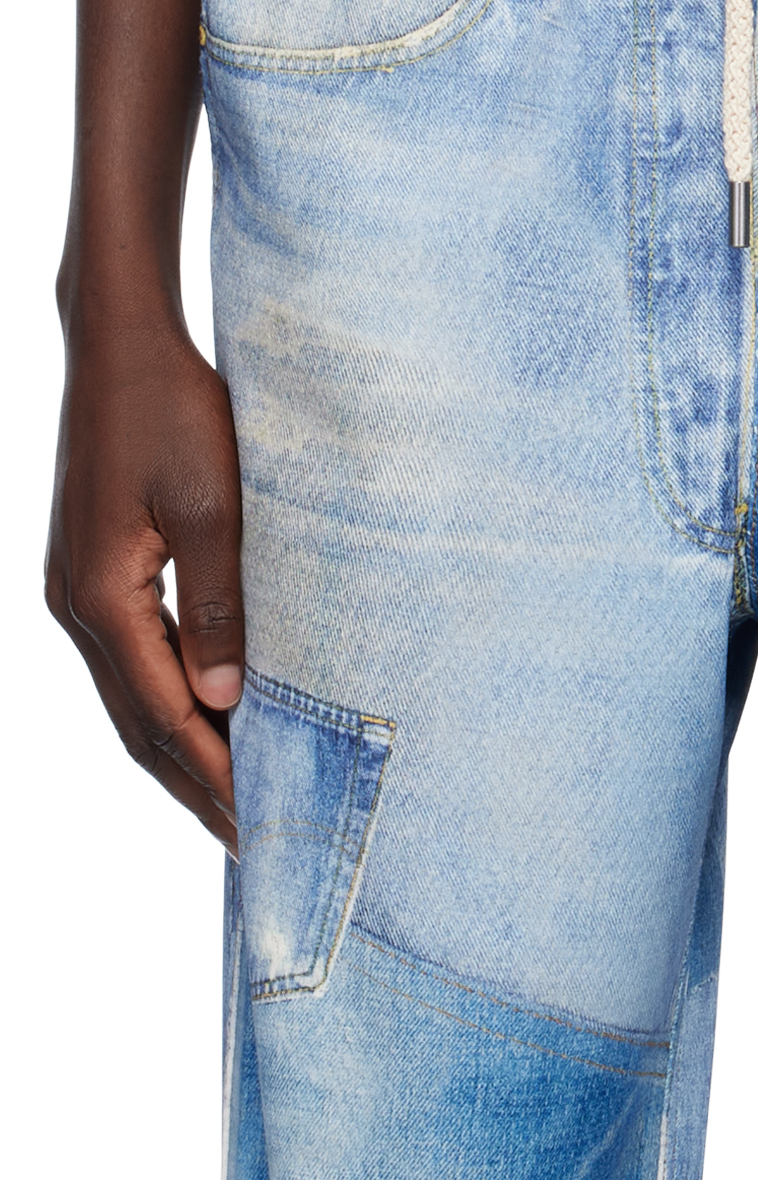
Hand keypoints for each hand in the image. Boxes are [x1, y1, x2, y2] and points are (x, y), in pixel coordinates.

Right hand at [47, 307, 243, 848]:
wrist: (120, 340)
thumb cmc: (169, 407)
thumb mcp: (208, 501)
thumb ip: (219, 600)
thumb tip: (226, 698)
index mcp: (102, 599)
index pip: (162, 715)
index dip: (211, 773)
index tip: (258, 824)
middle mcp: (77, 606)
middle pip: (137, 722)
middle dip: (193, 782)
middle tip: (251, 838)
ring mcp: (77, 588)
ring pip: (130, 695)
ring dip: (179, 746)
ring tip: (232, 793)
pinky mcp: (91, 568)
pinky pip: (130, 658)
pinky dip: (167, 697)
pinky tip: (204, 710)